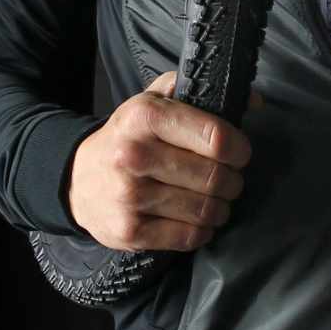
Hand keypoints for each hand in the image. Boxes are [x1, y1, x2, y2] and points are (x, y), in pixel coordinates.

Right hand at [66, 69, 263, 252]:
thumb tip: (254, 100)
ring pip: (206, 209)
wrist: (75, 180)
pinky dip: (201, 230)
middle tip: (227, 180)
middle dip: (232, 181)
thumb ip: (199, 92)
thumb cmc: (127, 139)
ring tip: (213, 200)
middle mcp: (134, 155)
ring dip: (219, 208)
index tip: (238, 154)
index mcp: (144, 116)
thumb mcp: (153, 102)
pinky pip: (189, 237)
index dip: (239, 149)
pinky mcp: (130, 231)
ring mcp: (130, 196)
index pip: (216, 138)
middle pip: (215, 177)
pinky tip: (195, 219)